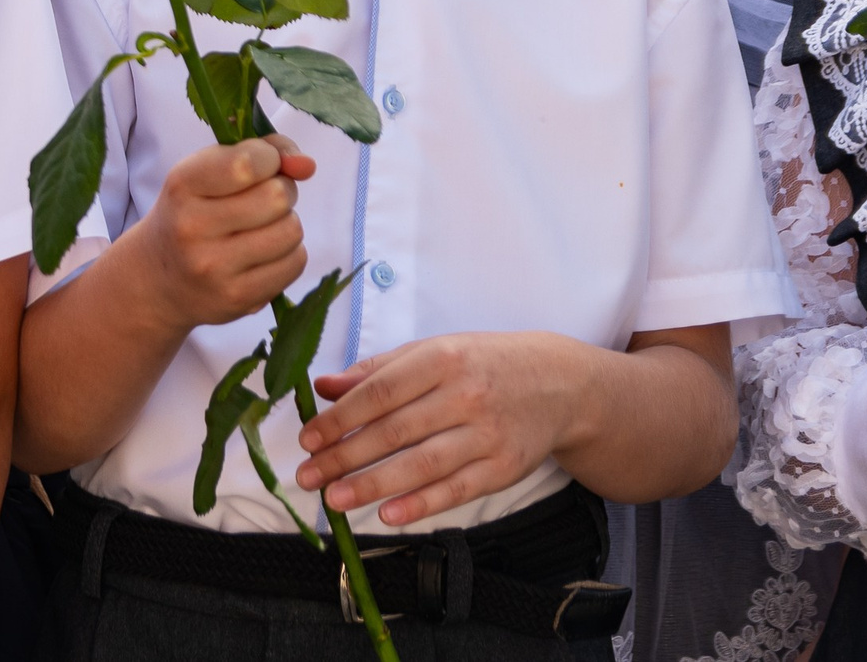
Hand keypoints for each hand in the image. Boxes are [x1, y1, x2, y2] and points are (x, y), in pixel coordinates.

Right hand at [132, 136, 313, 331]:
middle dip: (281, 191)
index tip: (261, 165)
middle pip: (277, 197)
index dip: (269, 159)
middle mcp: (193, 227)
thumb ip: (259, 151)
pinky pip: (295, 263)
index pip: (248, 163)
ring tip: (262, 228)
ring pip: (291, 231)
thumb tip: (307, 165)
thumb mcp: (206, 170)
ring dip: (285, 224)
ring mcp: (214, 267)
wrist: (157, 278)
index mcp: (183, 186)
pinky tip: (264, 254)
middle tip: (263, 199)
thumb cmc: (191, 211)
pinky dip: (288, 254)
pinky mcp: (238, 298)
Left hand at [294, 332, 590, 525]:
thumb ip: (376, 370)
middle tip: (308, 476)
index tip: (307, 439)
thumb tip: (323, 386)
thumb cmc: (482, 364)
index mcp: (441, 359)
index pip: (379, 392)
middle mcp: (465, 396)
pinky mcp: (505, 467)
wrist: (559, 383)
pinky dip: (421, 504)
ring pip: (422, 465)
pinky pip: (457, 490)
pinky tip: (387, 515)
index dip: (339, 418)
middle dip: (345, 456)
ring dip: (374, 485)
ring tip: (334, 500)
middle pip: (395, 432)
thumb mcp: (432, 351)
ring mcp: (487, 434)